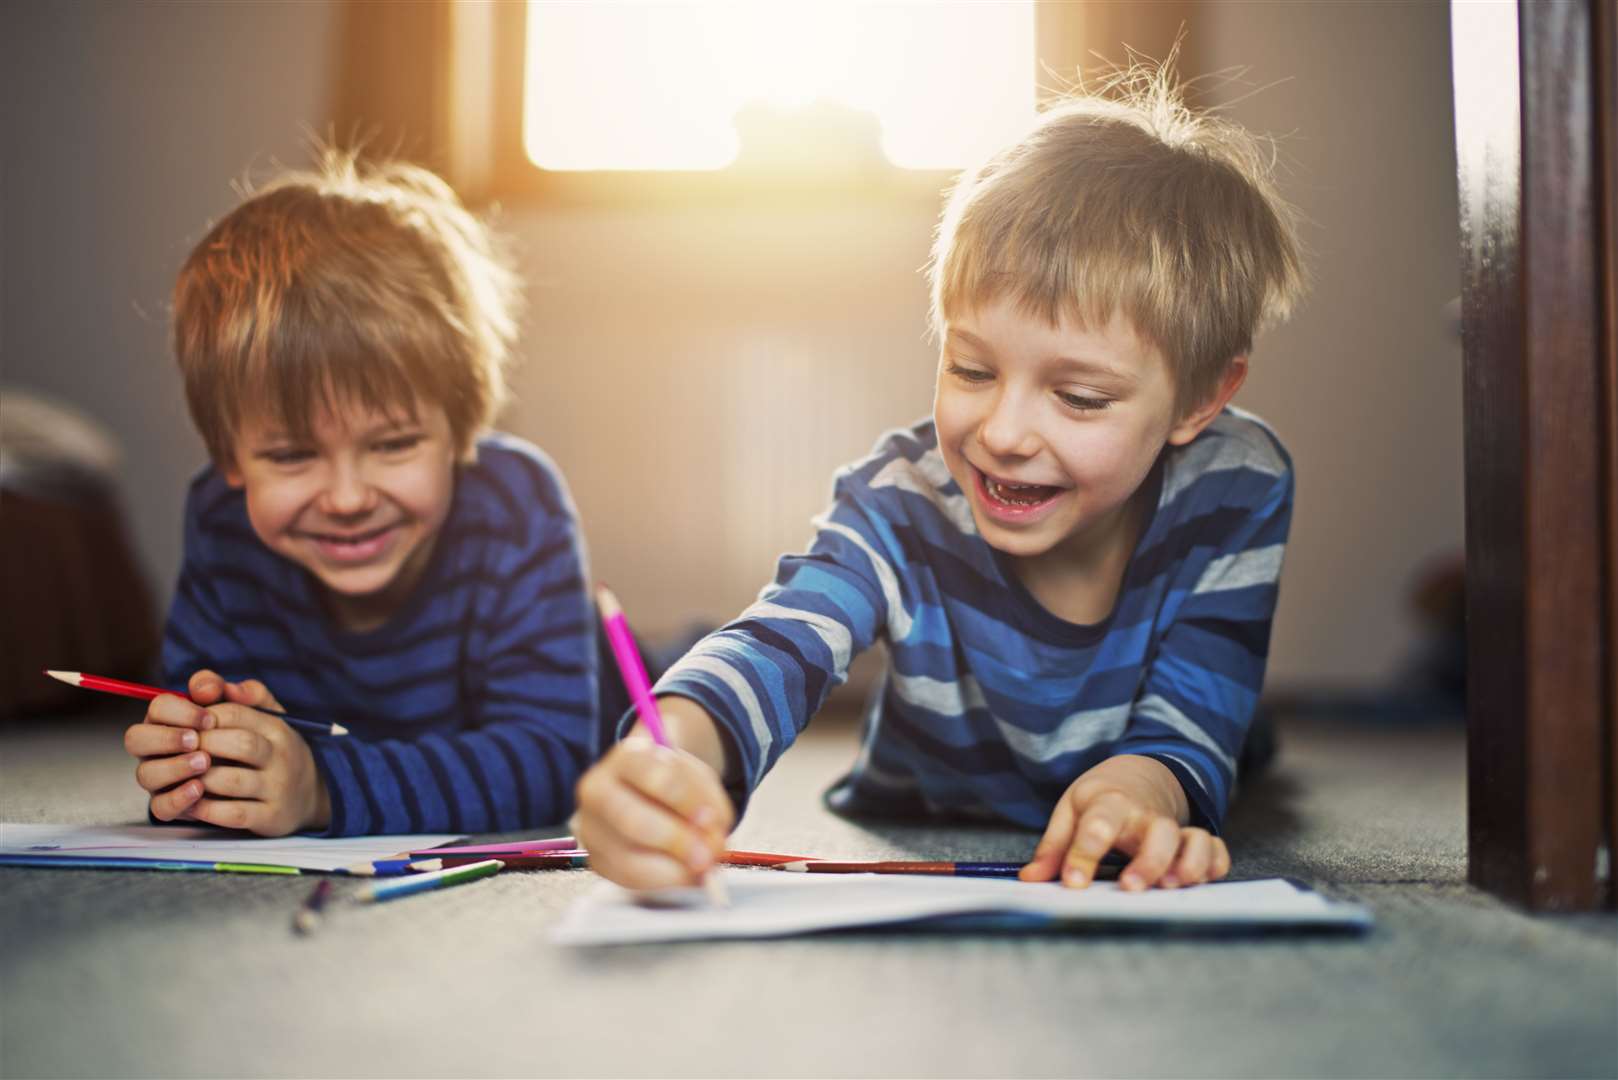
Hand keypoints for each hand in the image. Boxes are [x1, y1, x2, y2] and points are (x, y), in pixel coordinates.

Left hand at [123, 670, 329, 834]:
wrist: (311, 794)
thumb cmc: (275, 750)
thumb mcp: (269, 716)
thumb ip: (242, 694)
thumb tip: (205, 685)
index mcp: (277, 727)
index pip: (234, 712)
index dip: (201, 717)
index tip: (186, 726)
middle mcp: (281, 756)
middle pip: (239, 744)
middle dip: (201, 746)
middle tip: (180, 751)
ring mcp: (277, 788)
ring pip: (231, 781)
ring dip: (199, 779)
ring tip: (183, 776)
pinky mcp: (270, 817)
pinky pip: (233, 814)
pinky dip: (206, 809)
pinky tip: (192, 802)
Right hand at [572, 700, 734, 888]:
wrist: (645, 792)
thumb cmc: (673, 784)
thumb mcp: (696, 778)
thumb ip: (708, 803)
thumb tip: (712, 840)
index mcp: (626, 757)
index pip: (654, 776)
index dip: (685, 801)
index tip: (710, 818)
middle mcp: (598, 791)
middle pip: (632, 820)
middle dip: (675, 841)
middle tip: (706, 856)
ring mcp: (592, 828)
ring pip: (627, 858)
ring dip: (672, 869)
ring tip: (700, 868)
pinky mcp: (597, 860)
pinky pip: (629, 880)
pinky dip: (663, 882)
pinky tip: (685, 875)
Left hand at [1019, 754, 1229, 890]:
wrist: (1139, 774)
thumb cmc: (1100, 800)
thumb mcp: (1070, 811)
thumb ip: (1053, 847)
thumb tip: (1030, 879)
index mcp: (1109, 804)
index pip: (1098, 825)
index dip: (1084, 856)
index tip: (1073, 884)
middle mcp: (1147, 816)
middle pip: (1158, 832)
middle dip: (1148, 861)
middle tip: (1130, 888)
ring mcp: (1175, 827)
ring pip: (1194, 840)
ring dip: (1189, 864)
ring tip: (1171, 887)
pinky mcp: (1195, 840)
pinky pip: (1216, 850)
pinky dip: (1214, 866)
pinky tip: (1201, 882)